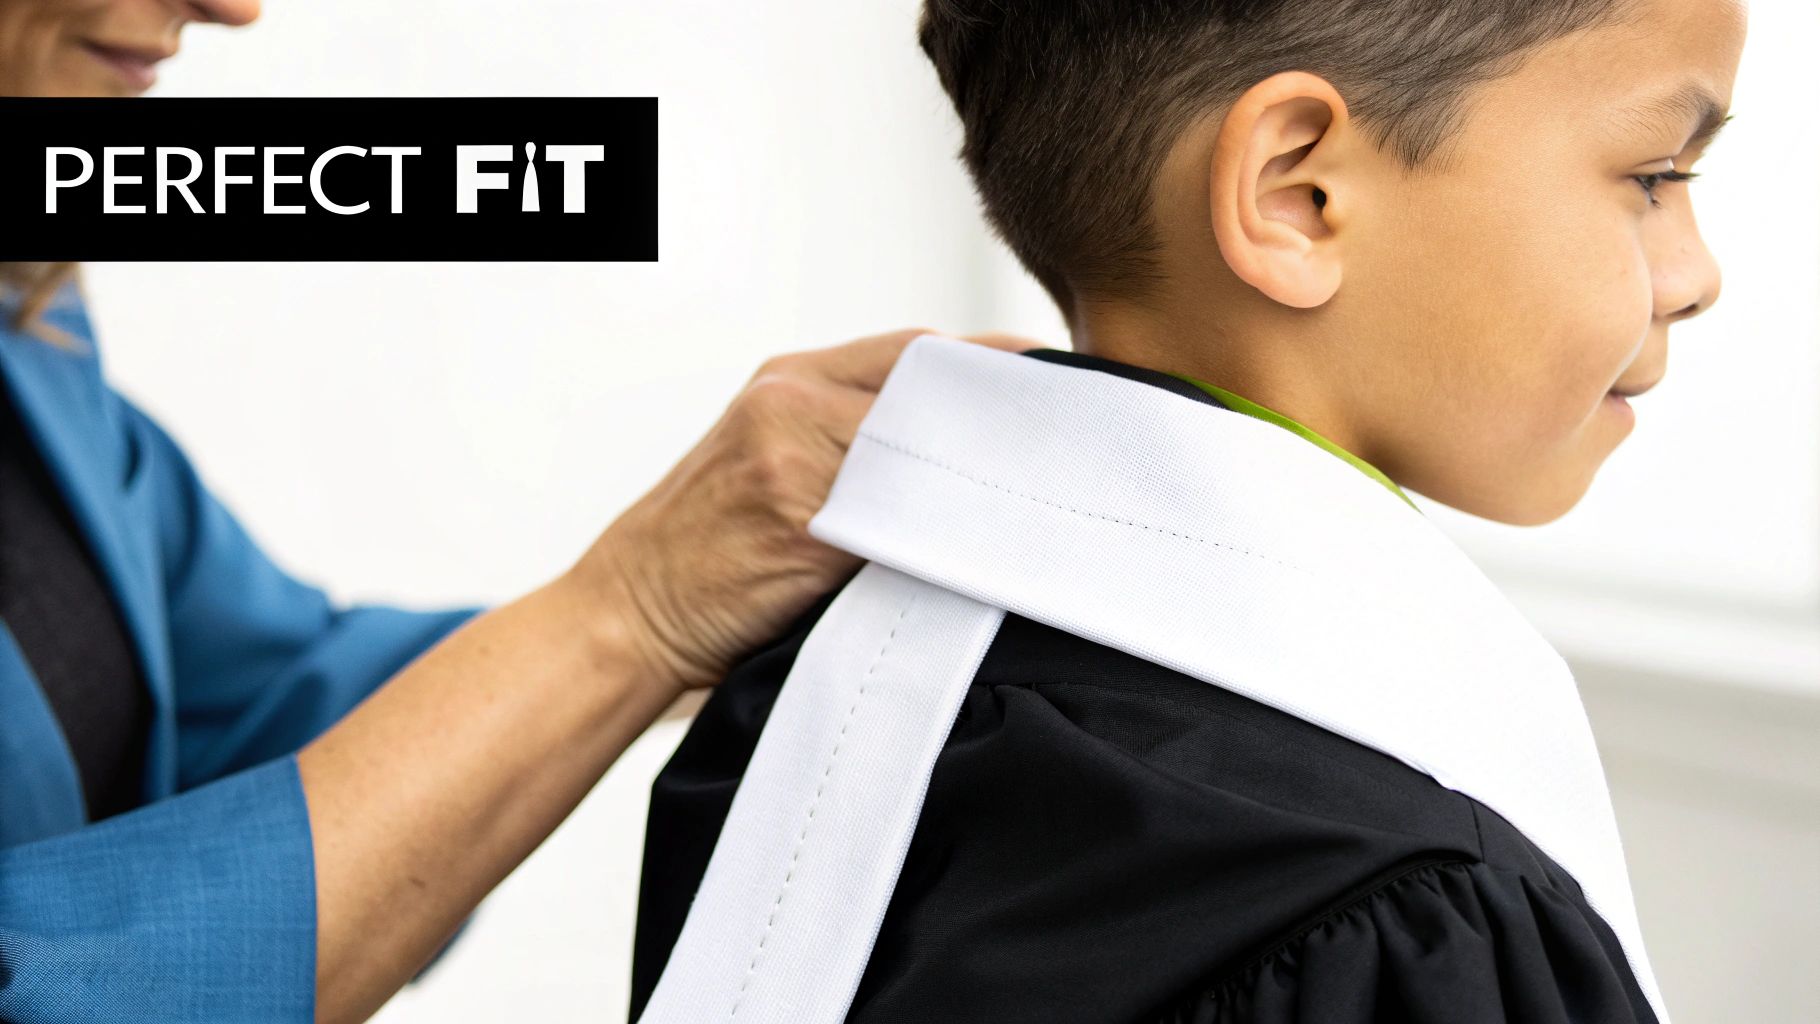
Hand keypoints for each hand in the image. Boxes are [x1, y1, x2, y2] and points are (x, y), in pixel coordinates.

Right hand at [564, 327, 1040, 695]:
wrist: (626, 612)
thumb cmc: (707, 551)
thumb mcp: (771, 463)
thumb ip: (852, 441)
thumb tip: (970, 456)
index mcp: (789, 381)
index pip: (919, 351)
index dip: (998, 367)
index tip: (1064, 387)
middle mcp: (789, 400)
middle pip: (931, 383)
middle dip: (1006, 411)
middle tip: (1080, 440)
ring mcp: (791, 457)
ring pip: (923, 443)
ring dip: (989, 469)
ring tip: (1055, 495)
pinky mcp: (797, 520)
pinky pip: (898, 513)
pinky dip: (949, 526)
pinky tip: (994, 544)